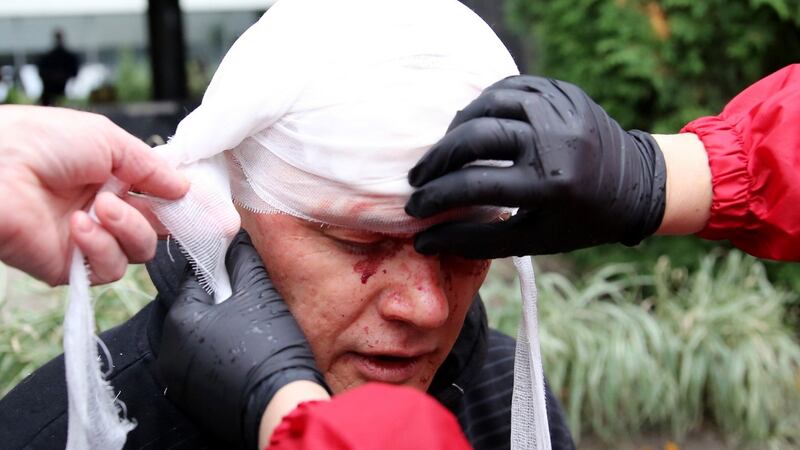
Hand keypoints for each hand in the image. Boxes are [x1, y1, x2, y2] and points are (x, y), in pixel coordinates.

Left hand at [0, 105, 187, 284]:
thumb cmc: (37, 141)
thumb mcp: (106, 140)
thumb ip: (151, 168)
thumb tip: (184, 188)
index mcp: (111, 177)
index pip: (161, 197)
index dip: (187, 205)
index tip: (215, 213)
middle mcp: (103, 209)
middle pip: (157, 228)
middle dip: (172, 222)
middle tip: (177, 213)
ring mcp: (88, 239)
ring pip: (138, 252)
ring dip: (127, 229)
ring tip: (100, 207)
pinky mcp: (70, 266)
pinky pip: (109, 269)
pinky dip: (101, 247)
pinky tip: (79, 226)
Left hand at [158, 231, 325, 448]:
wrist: (281, 404)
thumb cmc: (270, 346)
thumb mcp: (259, 293)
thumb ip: (242, 260)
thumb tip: (233, 238)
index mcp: (180, 319)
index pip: (195, 280)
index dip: (222, 276)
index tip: (243, 281)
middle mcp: (168, 350)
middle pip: (196, 311)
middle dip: (221, 306)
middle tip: (251, 310)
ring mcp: (177, 378)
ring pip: (199, 338)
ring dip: (219, 332)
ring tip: (251, 337)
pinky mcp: (190, 398)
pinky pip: (201, 364)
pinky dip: (219, 358)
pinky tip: (245, 359)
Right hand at [405, 75, 666, 257]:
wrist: (636, 184)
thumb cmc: (578, 221)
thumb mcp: (531, 240)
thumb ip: (474, 240)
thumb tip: (422, 241)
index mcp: (550, 185)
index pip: (474, 184)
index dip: (436, 196)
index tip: (414, 208)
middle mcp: (555, 141)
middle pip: (475, 136)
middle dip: (438, 158)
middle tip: (419, 177)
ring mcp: (561, 108)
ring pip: (488, 103)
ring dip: (456, 128)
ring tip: (444, 152)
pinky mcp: (563, 90)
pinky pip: (509, 87)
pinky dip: (483, 104)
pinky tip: (471, 124)